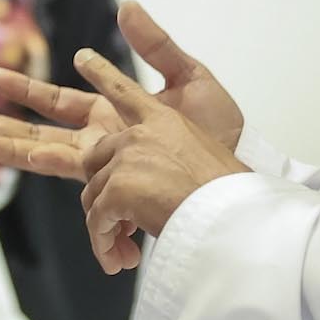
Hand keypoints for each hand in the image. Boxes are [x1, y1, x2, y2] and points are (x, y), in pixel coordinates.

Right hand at [0, 1, 244, 177]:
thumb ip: (155, 45)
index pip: (57, 102)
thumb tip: (127, 5)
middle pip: (39, 135)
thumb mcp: (190, 76)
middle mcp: (100, 142)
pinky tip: (35, 163)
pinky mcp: (123, 188)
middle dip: (0, 126)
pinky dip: (59, 174)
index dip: (26, 91)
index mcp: (110, 113)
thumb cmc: (219, 126)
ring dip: (10, 150)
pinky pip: (85, 185)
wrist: (241, 163)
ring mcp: (108, 167)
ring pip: (47, 159)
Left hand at [75, 51, 249, 274]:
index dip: (102, 75)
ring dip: (105, 229)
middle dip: (100, 197)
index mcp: (163, 120)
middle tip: (121, 230)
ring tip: (125, 253)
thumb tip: (143, 172)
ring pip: (93, 195)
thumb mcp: (202, 155)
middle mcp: (139, 132)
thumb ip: (164, 156)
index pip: (124, 91)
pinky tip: (120, 260)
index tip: (83, 58)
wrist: (236, 216)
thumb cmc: (228, 192)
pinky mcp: (117, 186)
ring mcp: (126, 157)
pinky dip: (104, 245)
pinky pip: (96, 221)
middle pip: (94, 159)